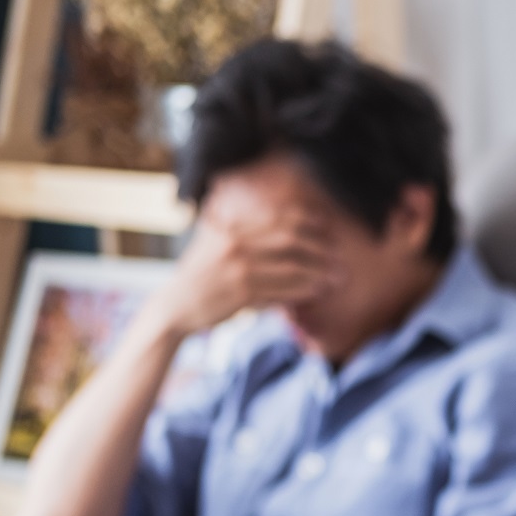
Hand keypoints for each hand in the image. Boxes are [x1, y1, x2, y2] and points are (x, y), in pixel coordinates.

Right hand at [144, 208, 338, 338]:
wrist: (175, 305)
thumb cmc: (200, 274)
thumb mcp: (212, 240)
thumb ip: (236, 224)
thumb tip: (265, 210)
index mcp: (231, 227)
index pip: (277, 217)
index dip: (307, 219)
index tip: (328, 226)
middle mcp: (235, 244)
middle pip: (290, 239)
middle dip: (321, 247)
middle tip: (340, 255)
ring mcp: (238, 270)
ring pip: (291, 268)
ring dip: (320, 273)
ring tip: (339, 277)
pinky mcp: (242, 295)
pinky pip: (283, 291)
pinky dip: (304, 291)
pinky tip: (319, 292)